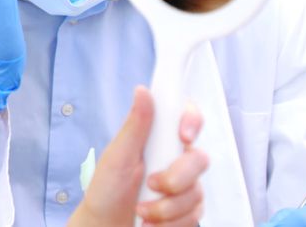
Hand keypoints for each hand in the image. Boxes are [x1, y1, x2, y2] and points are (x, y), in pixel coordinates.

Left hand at [70, 87, 207, 226]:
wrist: (106, 226)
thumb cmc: (107, 190)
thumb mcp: (117, 156)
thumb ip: (135, 126)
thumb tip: (143, 91)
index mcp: (158, 140)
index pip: (187, 118)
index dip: (192, 120)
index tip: (183, 135)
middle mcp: (176, 160)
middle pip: (200, 159)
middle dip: (176, 178)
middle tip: (151, 184)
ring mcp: (185, 186)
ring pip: (196, 193)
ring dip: (166, 207)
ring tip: (141, 211)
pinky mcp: (188, 211)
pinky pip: (194, 217)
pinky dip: (170, 223)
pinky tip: (150, 223)